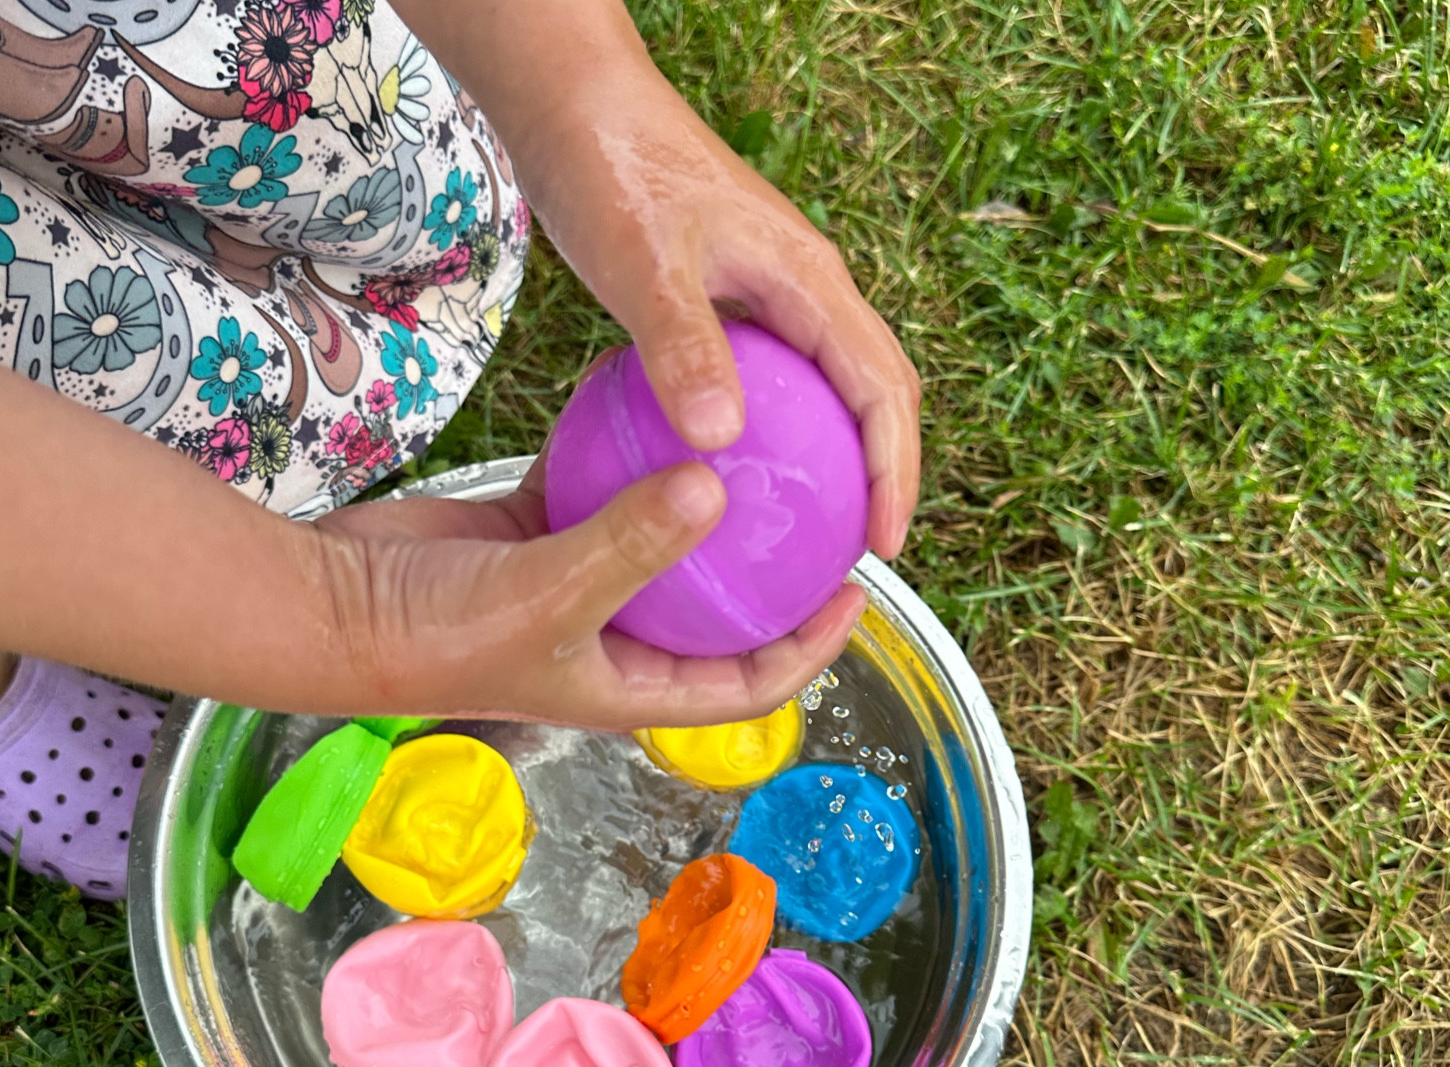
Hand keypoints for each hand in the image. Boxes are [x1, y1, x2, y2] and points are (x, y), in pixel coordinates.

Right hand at [311, 449, 864, 730]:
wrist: (336, 607)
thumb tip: (716, 489)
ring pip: (661, 543)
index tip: (856, 593)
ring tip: (757, 445)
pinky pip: (601, 487)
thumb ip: (634, 543)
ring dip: (701, 504)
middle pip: (717, 616)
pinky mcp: (537, 532)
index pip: (749, 685)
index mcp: (633, 686)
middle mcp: (615, 641)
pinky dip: (626, 453)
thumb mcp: (552, 596)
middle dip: (770, 575)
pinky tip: (656, 399)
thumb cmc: (439, 634)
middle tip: (818, 508)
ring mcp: (577, 583)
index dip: (810, 651)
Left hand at [515, 57, 922, 559]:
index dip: (897, 471)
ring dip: (838, 459)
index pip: (884, 388)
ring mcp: (773, 298)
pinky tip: (736, 477)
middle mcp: (807, 291)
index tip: (884, 543)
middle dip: (884, 474)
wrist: (578, 107)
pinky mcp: (734, 306)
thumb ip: (684, 348)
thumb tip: (722, 441)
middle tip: (860, 550)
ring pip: (831, 390)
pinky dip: (781, 436)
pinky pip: (779, 384)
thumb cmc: (613, 168)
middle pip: (877, 394)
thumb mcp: (645, 266)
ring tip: (814, 529)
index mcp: (810, 282)